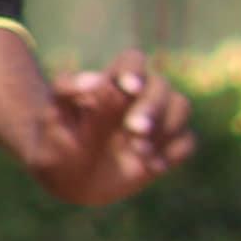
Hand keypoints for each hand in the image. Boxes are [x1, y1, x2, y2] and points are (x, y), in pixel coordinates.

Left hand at [25, 51, 196, 206]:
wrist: (69, 179)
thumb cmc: (57, 143)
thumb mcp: (53, 121)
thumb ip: (69, 94)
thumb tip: (96, 80)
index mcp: (112, 82)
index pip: (132, 61)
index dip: (134, 70)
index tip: (128, 88)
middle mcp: (139, 97)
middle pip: (161, 85)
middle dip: (151, 106)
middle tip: (135, 130)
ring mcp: (156, 122)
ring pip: (181, 106)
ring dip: (166, 127)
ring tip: (139, 152)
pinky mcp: (167, 147)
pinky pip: (187, 141)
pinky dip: (173, 152)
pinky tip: (152, 167)